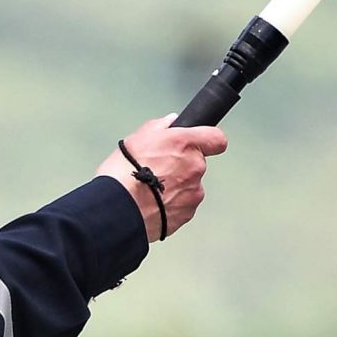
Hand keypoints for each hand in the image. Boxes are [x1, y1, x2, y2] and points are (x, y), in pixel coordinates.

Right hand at [96, 114, 227, 241]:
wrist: (121, 206)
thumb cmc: (126, 172)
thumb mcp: (138, 137)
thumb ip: (160, 126)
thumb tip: (170, 123)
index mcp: (185, 144)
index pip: (216, 138)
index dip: (208, 141)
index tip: (201, 143)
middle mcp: (195, 166)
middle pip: (198, 163)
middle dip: (182, 165)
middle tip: (159, 168)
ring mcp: (194, 191)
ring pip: (191, 185)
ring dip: (177, 185)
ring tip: (152, 188)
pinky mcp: (188, 213)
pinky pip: (184, 204)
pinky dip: (172, 203)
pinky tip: (153, 202)